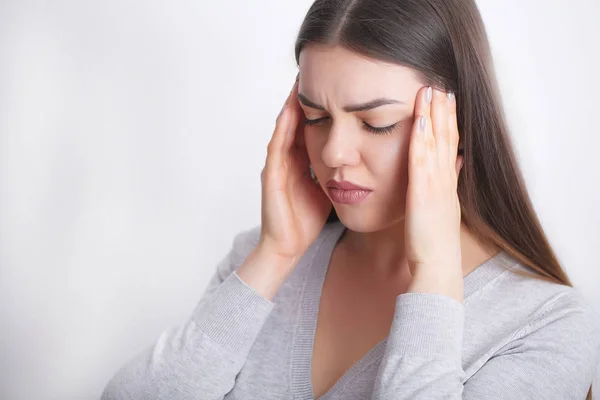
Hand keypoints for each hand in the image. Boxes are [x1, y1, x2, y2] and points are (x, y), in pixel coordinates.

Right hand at [259, 75, 331, 263]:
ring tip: (301, 80)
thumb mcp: (328, 187)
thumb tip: (360, 155)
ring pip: (285, 127)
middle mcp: (287, 158)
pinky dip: (284, 127)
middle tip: (315, 70)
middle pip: (297, 120)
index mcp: (301, 160)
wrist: (288, 247)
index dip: (320, 105)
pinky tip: (292, 110)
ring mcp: (277, 165)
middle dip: (306, 97)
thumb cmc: (307, 219)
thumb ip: (337, 168)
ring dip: (292, 104)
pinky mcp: (271, 176)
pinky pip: (277, 146)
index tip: (334, 83)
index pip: (311, 125)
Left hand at [404, 86, 463, 299]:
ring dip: (435, 115)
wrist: (437, 266)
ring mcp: (436, 184)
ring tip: (432, 90)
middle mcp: (445, 179)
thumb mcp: (444, 208)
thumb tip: (457, 161)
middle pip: (447, 137)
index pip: (450, 145)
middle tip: (441, 83)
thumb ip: (449, 183)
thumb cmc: (435, 242)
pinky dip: (422, 137)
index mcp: (447, 182)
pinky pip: (422, 159)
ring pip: (437, 143)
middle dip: (444, 110)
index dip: (448, 121)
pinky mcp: (424, 193)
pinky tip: (420, 118)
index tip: (446, 99)